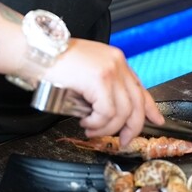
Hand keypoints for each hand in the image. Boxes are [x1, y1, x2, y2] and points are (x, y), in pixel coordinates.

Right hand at [44, 38, 163, 146]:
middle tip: (122, 140)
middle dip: (131, 128)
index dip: (150, 107)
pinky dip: (97, 123)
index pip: (140, 87)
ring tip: (91, 128)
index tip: (156, 121)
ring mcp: (110, 70)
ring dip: (106, 127)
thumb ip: (101, 87)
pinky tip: (85, 121)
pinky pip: (107, 113)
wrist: (36, 51)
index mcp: (115, 59)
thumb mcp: (85, 72)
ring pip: (122, 112)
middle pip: (136, 103)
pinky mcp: (100, 80)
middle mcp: (117, 63)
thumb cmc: (53, 63)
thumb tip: (108, 115)